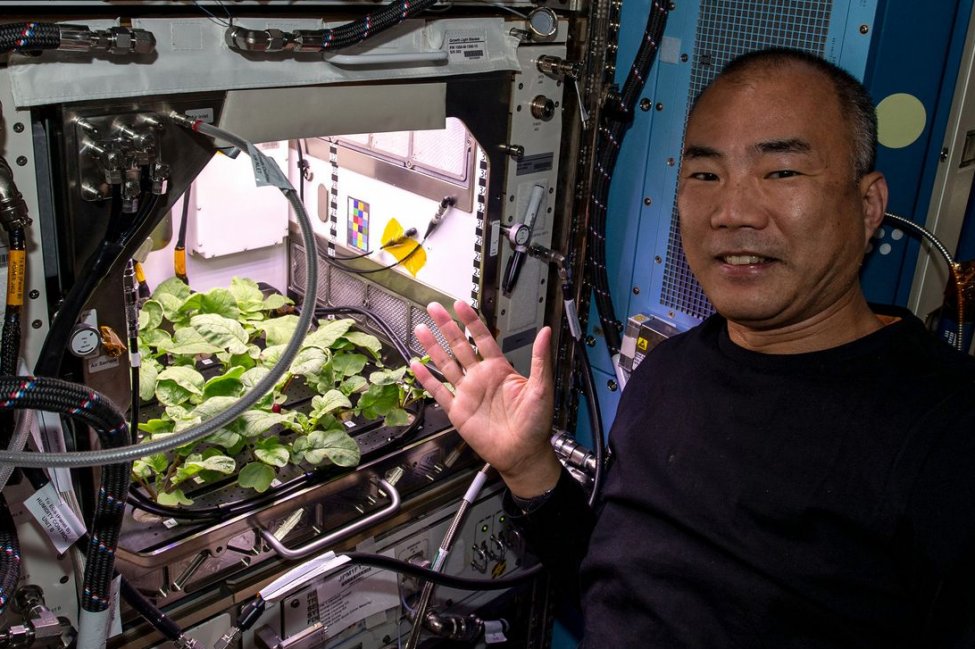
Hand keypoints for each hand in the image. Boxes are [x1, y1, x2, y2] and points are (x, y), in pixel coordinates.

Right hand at [410, 300, 560, 497]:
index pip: (482, 338)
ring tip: (421, 329)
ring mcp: (467, 393)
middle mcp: (481, 378)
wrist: (522, 454)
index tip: (461, 305)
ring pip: (446, 364)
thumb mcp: (541, 388)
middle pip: (459, 346)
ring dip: (433, 346)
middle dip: (446, 326)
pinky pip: (439, 391)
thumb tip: (547, 333)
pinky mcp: (458, 411)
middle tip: (434, 308)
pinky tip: (416, 365)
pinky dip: (427, 379)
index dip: (471, 321)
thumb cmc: (536, 424)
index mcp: (499, 370)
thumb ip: (540, 359)